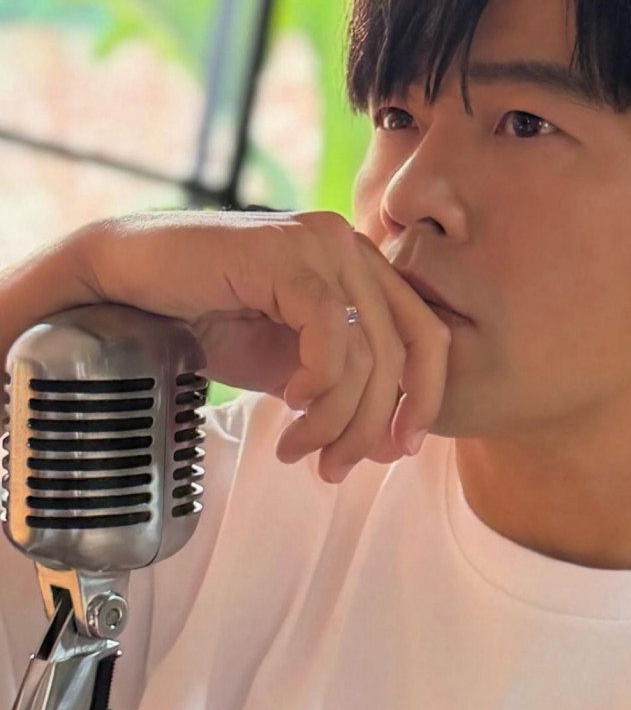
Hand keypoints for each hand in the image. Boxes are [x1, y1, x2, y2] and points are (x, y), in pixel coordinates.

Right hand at [75, 209, 451, 482]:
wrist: (125, 286)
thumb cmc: (205, 319)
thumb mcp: (287, 365)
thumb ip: (338, 391)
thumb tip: (386, 444)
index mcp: (360, 265)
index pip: (426, 332)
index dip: (425, 396)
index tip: (400, 450)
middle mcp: (349, 244)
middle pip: (401, 348)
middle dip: (372, 423)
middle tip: (333, 467)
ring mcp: (320, 242)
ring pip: (366, 348)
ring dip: (335, 417)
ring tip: (297, 449)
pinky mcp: (285, 252)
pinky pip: (328, 330)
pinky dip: (318, 380)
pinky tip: (288, 403)